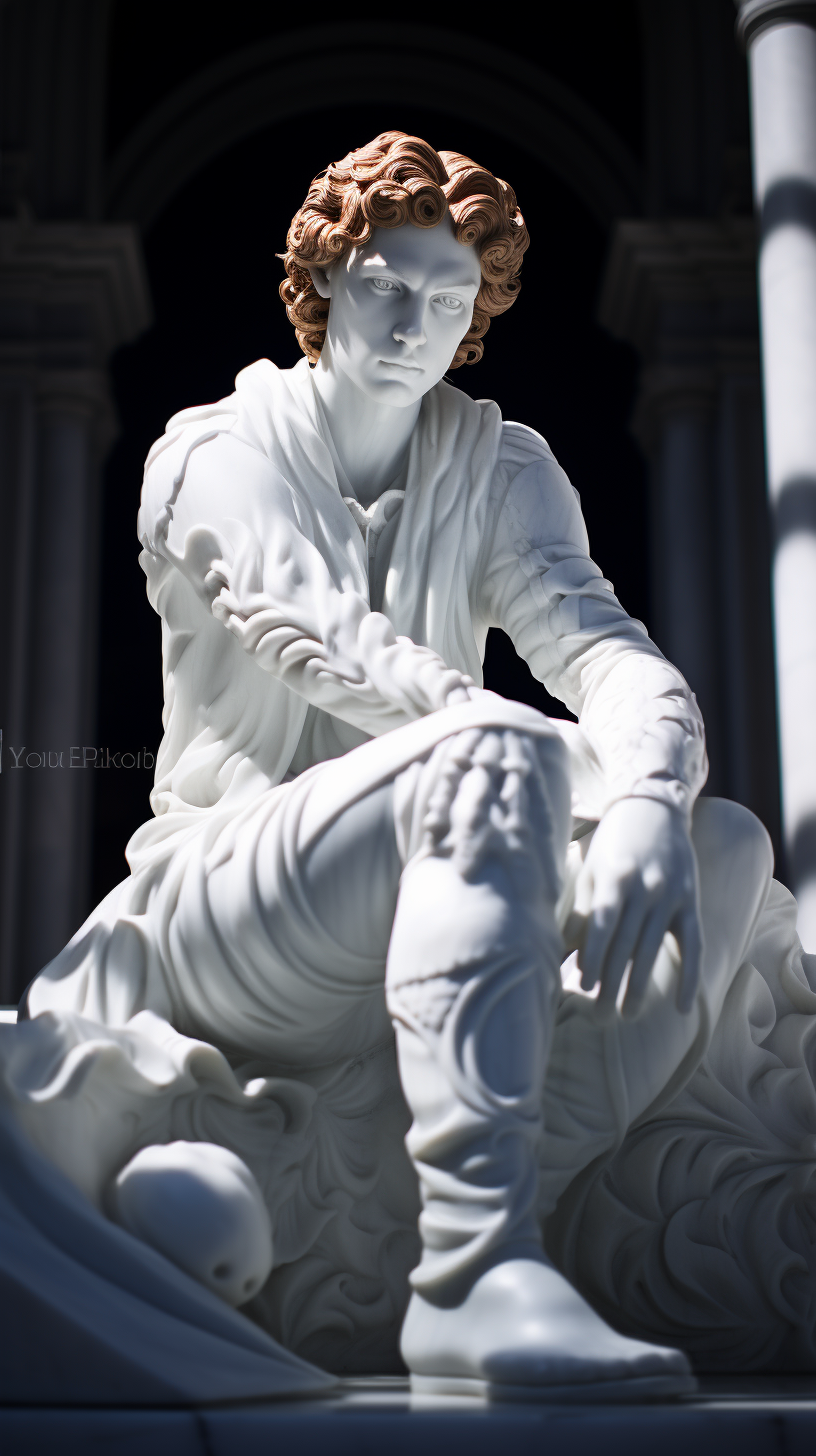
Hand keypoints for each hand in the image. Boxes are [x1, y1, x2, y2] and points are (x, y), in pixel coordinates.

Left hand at [572, 798, 701, 1019]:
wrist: (654, 808)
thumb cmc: (612, 844)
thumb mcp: (591, 870)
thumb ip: (581, 910)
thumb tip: (564, 953)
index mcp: (616, 877)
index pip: (603, 925)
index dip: (593, 957)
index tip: (583, 987)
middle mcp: (646, 888)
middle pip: (627, 944)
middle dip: (612, 983)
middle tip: (599, 1018)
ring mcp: (673, 896)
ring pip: (654, 949)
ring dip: (641, 986)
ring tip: (627, 1016)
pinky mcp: (691, 902)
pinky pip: (693, 945)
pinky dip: (689, 976)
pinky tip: (682, 1007)